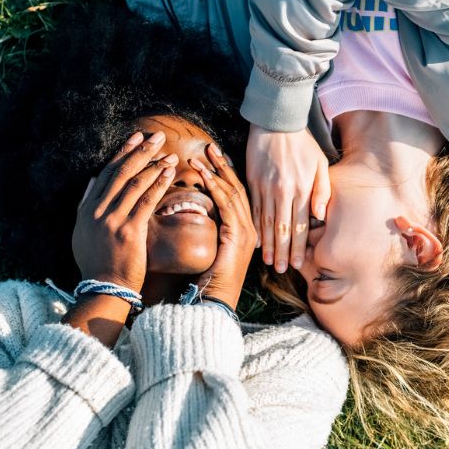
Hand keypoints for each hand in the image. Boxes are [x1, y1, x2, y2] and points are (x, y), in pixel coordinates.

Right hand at [72, 131, 177, 293]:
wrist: (105, 288)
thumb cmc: (97, 262)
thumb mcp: (82, 232)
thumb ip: (87, 204)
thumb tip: (93, 179)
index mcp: (87, 209)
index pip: (107, 173)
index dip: (122, 153)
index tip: (136, 138)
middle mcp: (97, 211)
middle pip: (121, 172)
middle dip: (140, 151)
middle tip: (157, 137)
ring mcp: (112, 220)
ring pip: (135, 183)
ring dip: (154, 165)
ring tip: (169, 154)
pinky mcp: (129, 230)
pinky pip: (146, 200)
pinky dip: (158, 183)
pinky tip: (169, 172)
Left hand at [189, 144, 256, 309]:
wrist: (214, 302)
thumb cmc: (208, 281)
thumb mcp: (211, 250)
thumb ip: (211, 231)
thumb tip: (197, 214)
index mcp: (246, 231)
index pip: (237, 195)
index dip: (226, 174)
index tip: (214, 157)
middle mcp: (251, 229)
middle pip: (238, 188)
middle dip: (223, 166)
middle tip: (210, 147)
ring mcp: (247, 231)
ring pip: (232, 193)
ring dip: (216, 172)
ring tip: (202, 155)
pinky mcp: (237, 235)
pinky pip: (226, 205)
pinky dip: (214, 188)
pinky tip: (203, 175)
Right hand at [246, 124, 329, 272]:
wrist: (276, 122)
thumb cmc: (302, 143)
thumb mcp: (320, 164)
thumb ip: (322, 190)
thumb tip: (320, 215)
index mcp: (301, 189)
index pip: (300, 226)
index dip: (298, 247)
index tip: (297, 263)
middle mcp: (282, 192)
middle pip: (282, 229)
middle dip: (281, 252)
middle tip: (280, 270)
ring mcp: (265, 188)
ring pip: (266, 223)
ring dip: (267, 244)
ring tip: (267, 262)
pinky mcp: (252, 182)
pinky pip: (253, 209)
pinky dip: (255, 227)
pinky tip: (255, 240)